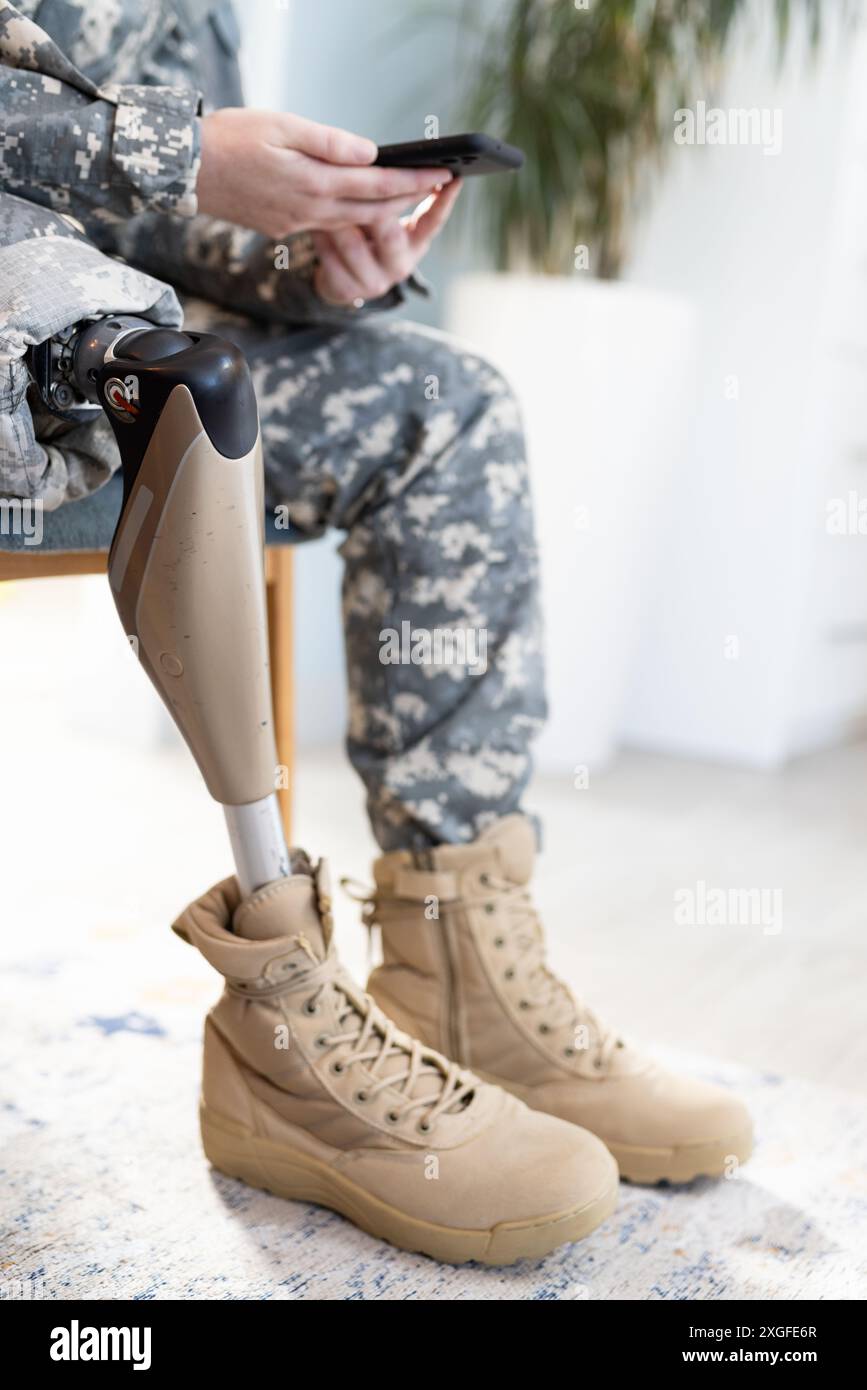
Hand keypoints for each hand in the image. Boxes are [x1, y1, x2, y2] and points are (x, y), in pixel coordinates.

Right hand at [195, 108, 452, 238]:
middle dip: (406, 198)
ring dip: (380, 211)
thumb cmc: (229, 138)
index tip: (441, 174)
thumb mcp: (281, 125)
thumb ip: (329, 142)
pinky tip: (357, 204)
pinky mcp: (282, 228)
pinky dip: (349, 215)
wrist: (186, 171)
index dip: (413, 181)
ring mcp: (296, 224)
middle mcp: (309, 211)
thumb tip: (369, 152)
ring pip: (350, 220)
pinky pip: (325, 224)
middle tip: (435, 185)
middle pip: (371, 209)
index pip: (377, 185)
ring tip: (406, 196)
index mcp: (314, 183)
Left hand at [311, 179, 462, 305]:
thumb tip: (382, 163)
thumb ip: (388, 197)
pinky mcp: (347, 290)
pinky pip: (328, 256)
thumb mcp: (381, 219)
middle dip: (374, 209)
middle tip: (364, 184)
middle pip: (390, 235)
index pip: (433, 221)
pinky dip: (319, 235)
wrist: (337, 279)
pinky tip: (313, 222)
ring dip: (337, 218)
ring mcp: (374, 281)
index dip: (443, 200)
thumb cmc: (362, 235)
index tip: (452, 177)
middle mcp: (400, 265)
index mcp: (414, 244)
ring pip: (353, 244)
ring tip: (325, 195)